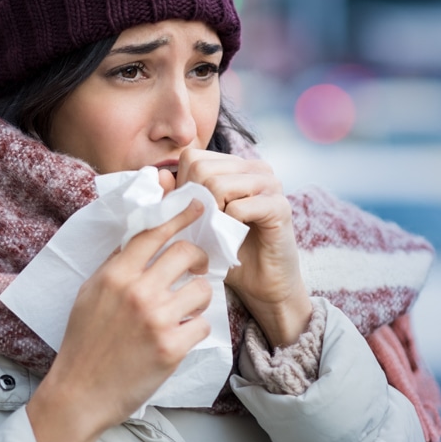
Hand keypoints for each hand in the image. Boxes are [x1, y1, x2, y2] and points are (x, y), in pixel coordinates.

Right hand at [26, 199, 211, 441]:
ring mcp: (156, 319)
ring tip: (186, 308)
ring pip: (201, 289)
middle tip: (197, 267)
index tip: (198, 206)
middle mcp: (137, 291)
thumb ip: (116, 264)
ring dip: (199, 297)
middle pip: (186, 253)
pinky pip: (202, 325)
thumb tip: (141, 237)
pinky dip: (195, 329)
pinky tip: (181, 335)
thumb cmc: (83, 341)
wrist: (79, 392)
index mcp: (116, 275)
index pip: (154, 233)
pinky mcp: (172, 348)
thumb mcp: (90, 292)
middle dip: (198, 258)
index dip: (179, 215)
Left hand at [169, 149, 311, 348]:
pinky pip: (238, 208)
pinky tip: (234, 238)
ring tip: (218, 232)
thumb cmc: (227, 250)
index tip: (192, 213)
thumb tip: (161, 175)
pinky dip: (227, 227)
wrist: (263, 284)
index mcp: (235, 165)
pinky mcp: (280, 206)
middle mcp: (255, 167)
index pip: (193, 157)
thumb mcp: (195, 222)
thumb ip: (177, 198)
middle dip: (195, 203)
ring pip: (217, 185)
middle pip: (202, 169)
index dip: (184, 187)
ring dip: (210, 216)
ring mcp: (270, 184)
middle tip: (205, 227)